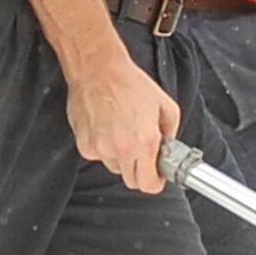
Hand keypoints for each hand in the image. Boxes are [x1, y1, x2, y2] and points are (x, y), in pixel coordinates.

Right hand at [66, 50, 180, 193]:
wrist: (97, 70)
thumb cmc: (128, 82)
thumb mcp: (165, 104)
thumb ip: (170, 132)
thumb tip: (169, 147)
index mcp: (144, 141)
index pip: (148, 184)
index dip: (154, 182)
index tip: (156, 177)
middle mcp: (121, 149)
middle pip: (131, 180)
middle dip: (139, 170)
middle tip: (141, 150)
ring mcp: (100, 149)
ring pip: (114, 167)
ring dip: (120, 156)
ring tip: (121, 130)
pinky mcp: (85, 145)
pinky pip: (98, 156)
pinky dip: (104, 147)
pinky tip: (107, 127)